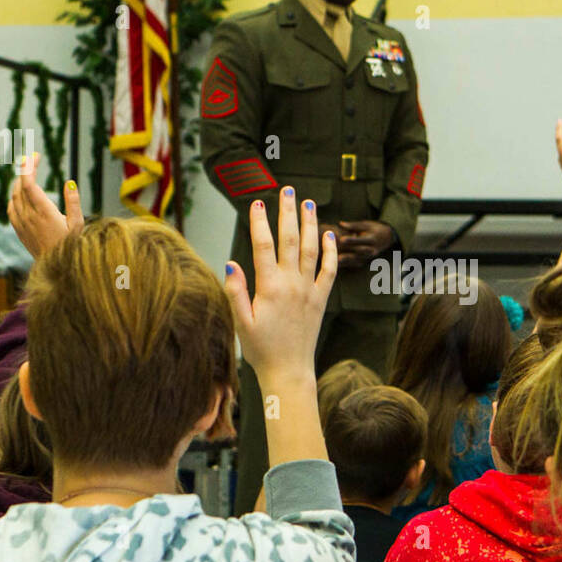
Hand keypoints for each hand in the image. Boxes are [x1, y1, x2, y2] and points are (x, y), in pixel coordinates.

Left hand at [7, 152, 81, 258]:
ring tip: (29, 173)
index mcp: (43, 212)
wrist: (56, 269)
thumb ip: (73, 201)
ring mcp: (21, 223)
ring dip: (19, 181)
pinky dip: (15, 195)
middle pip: (20, 186)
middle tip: (33, 159)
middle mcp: (29, 216)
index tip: (35, 156)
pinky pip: (11, 207)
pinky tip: (21, 193)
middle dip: (25, 169)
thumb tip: (69, 182)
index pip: (29, 183)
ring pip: (14, 195)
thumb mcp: (78, 223)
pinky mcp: (18, 229)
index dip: (29, 167)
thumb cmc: (71, 246)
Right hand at [223, 188, 336, 386]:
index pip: (263, 246)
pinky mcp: (321, 299)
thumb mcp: (241, 323)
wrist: (289, 372)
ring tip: (309, 203)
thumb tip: (230, 263)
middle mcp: (292, 284)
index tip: (257, 202)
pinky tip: (330, 235)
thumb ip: (235, 292)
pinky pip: (329, 270)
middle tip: (286, 189)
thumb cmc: (261, 350)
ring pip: (312, 249)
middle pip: (290, 240)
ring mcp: (309, 290)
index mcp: (269, 288)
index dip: (259, 222)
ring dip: (311, 224)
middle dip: (288, 212)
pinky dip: (331, 251)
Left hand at [336, 219, 393, 268]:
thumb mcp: (366, 224)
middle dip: (347, 252)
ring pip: (356, 260)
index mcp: (372, 239)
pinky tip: (336, 264)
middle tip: (334, 252)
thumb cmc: (374, 228)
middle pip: (358, 252)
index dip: (351, 240)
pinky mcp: (365, 262)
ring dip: (345, 261)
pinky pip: (354, 264)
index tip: (341, 239)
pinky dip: (346, 264)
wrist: (387, 238)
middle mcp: (371, 250)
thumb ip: (353, 226)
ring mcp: (369, 258)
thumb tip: (340, 223)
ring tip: (334, 260)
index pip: (361, 240)